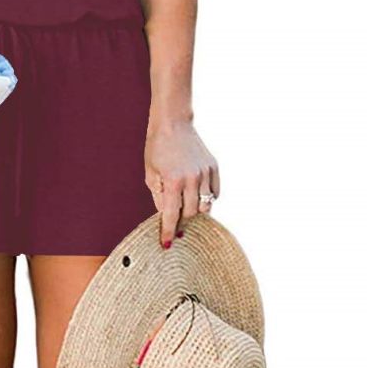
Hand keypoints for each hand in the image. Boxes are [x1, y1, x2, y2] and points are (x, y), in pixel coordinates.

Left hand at [144, 117, 219, 247]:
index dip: (168, 232)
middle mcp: (192, 179)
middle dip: (182, 220)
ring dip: (196, 210)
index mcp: (173, 181)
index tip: (167, 244)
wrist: (173, 123)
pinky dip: (208, 198)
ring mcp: (205, 173)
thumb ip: (158, 197)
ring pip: (206, 205)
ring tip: (187, 207)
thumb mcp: (151, 174)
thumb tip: (166, 216)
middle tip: (176, 220)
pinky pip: (215, 193)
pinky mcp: (214, 167)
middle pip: (191, 213)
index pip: (171, 215)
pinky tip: (198, 195)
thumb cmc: (157, 148)